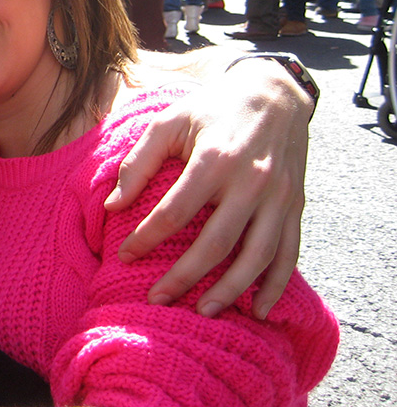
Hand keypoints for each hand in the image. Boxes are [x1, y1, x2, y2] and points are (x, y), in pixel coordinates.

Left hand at [105, 59, 310, 318]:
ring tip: (202, 311)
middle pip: (216, 242)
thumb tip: (112, 205)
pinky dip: (276, 286)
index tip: (124, 255)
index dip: (147, 237)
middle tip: (157, 299)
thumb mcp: (169, 122)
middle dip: (184, 276)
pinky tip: (258, 310)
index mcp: (215, 159)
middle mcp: (251, 182)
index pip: (175, 211)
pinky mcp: (295, 206)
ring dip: (231, 290)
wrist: (273, 95)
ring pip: (256, 256)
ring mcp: (278, 198)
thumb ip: (138, 161)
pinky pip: (289, 254)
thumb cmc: (211, 110)